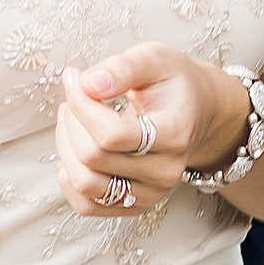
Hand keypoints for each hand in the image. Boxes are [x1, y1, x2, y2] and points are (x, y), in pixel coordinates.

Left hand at [55, 47, 250, 220]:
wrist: (197, 112)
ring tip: (72, 120)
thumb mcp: (154, 59)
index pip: (112, 134)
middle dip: (72, 120)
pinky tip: (76, 149)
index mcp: (174, 133)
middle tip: (75, 95)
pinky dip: (69, 178)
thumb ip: (122, 68)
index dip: (82, 105)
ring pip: (85, 183)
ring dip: (66, 148)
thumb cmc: (174, 84)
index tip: (76, 80)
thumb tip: (88, 84)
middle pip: (94, 157)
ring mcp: (150, 193)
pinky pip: (86, 205)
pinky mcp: (134, 204)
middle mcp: (166, 171)